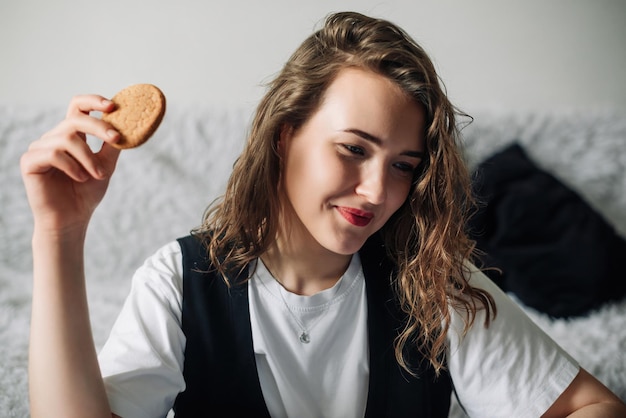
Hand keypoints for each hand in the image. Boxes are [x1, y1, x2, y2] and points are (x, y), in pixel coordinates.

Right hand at [20, 95, 121, 233]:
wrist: (71, 219)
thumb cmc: (86, 193)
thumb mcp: (106, 166)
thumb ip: (112, 146)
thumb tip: (128, 126)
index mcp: (71, 136)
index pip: (78, 107)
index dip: (93, 101)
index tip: (112, 105)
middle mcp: (53, 138)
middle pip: (75, 119)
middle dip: (99, 127)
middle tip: (117, 138)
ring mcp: (39, 148)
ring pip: (67, 138)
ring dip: (88, 157)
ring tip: (97, 175)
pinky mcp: (29, 162)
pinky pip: (53, 153)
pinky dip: (72, 165)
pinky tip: (80, 178)